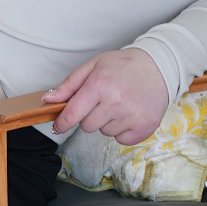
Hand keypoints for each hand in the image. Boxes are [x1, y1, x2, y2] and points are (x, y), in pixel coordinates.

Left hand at [44, 47, 170, 143]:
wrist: (159, 67)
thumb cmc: (123, 66)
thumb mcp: (93, 67)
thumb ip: (69, 85)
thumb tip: (48, 100)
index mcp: (100, 85)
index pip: (72, 114)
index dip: (62, 123)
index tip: (58, 126)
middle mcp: (116, 102)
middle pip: (87, 126)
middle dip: (90, 116)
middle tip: (104, 100)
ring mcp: (132, 116)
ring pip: (104, 132)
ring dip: (108, 122)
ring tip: (120, 104)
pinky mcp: (145, 127)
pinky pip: (121, 139)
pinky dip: (122, 130)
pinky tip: (129, 113)